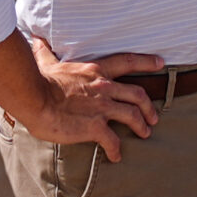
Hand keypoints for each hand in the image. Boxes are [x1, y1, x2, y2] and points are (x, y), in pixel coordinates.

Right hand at [27, 36, 163, 159]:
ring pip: (133, 115)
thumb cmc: (39, 81)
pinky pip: (113, 140)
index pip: (128, 61)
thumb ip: (45, 52)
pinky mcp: (95, 126)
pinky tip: (116, 157)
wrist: (34, 99)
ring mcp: (102, 107)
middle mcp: (104, 87)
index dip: (147, 62)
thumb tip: (36, 38)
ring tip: (145, 134)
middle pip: (138, 94)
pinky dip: (117, 150)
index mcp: (96, 71)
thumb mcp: (46, 62)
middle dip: (149, 106)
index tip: (161, 63)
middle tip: (154, 116)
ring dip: (141, 125)